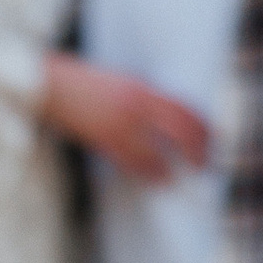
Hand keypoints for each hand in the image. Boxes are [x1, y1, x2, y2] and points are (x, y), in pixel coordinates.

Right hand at [37, 55, 212, 183]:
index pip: (185, 109)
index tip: (212, 139)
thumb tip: (163, 119)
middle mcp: (138, 105)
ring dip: (172, 168)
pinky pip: (134, 162)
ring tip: (179, 178)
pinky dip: (149, 173)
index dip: (203, 127)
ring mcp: (122, 123)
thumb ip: (143, 98)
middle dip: (197, 151)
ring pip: (159, 152)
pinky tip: (157, 180)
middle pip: (181, 131)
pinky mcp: (104, 139)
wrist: (50, 85)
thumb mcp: (120, 82)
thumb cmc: (82, 83)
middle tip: (203, 165)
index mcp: (143, 88)